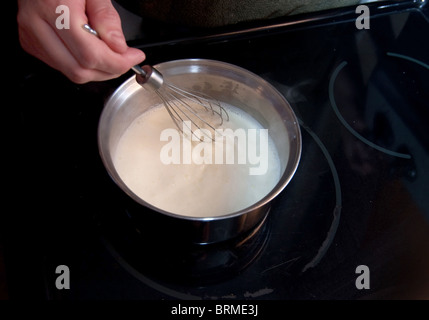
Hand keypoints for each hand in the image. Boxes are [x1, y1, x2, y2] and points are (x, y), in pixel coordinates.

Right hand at [17, 0, 144, 82]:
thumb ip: (107, 17)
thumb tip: (118, 47)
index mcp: (55, 8)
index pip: (91, 54)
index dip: (118, 62)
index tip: (134, 57)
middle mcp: (37, 25)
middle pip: (80, 70)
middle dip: (110, 70)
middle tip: (125, 59)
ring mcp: (31, 37)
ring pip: (71, 73)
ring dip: (97, 70)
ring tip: (109, 54)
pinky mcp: (30, 43)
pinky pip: (62, 66)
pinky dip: (82, 64)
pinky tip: (91, 50)